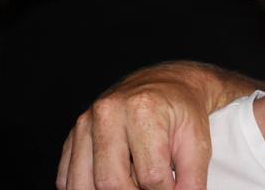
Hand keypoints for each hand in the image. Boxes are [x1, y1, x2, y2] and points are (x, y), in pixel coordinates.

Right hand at [56, 67, 213, 189]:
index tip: (173, 188)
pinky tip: (111, 181)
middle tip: (149, 187)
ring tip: (133, 183)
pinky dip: (87, 189)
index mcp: (142, 109)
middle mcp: (108, 112)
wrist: (166, 85)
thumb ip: (191, 178)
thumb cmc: (182, 112)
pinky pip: (67, 178)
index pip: (150, 175)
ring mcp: (85, 123)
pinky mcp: (72, 136)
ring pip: (83, 184)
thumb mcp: (198, 142)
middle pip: (111, 182)